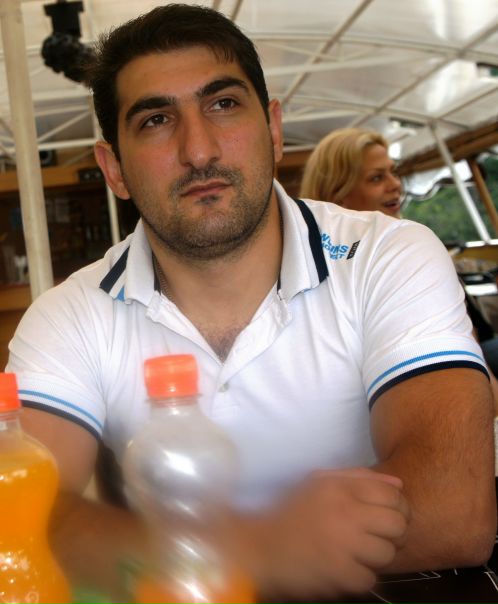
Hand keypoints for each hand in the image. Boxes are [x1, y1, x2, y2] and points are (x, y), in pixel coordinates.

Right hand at [239, 467, 408, 598]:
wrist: (261, 547)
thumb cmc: (292, 511)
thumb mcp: (320, 482)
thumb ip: (359, 477)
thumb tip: (398, 484)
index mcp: (341, 488)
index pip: (392, 494)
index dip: (397, 505)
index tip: (386, 514)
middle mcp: (346, 513)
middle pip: (397, 524)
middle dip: (393, 532)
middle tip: (378, 535)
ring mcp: (344, 546)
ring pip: (387, 554)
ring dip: (377, 555)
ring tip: (359, 551)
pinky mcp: (340, 575)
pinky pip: (370, 578)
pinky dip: (360, 575)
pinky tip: (346, 566)